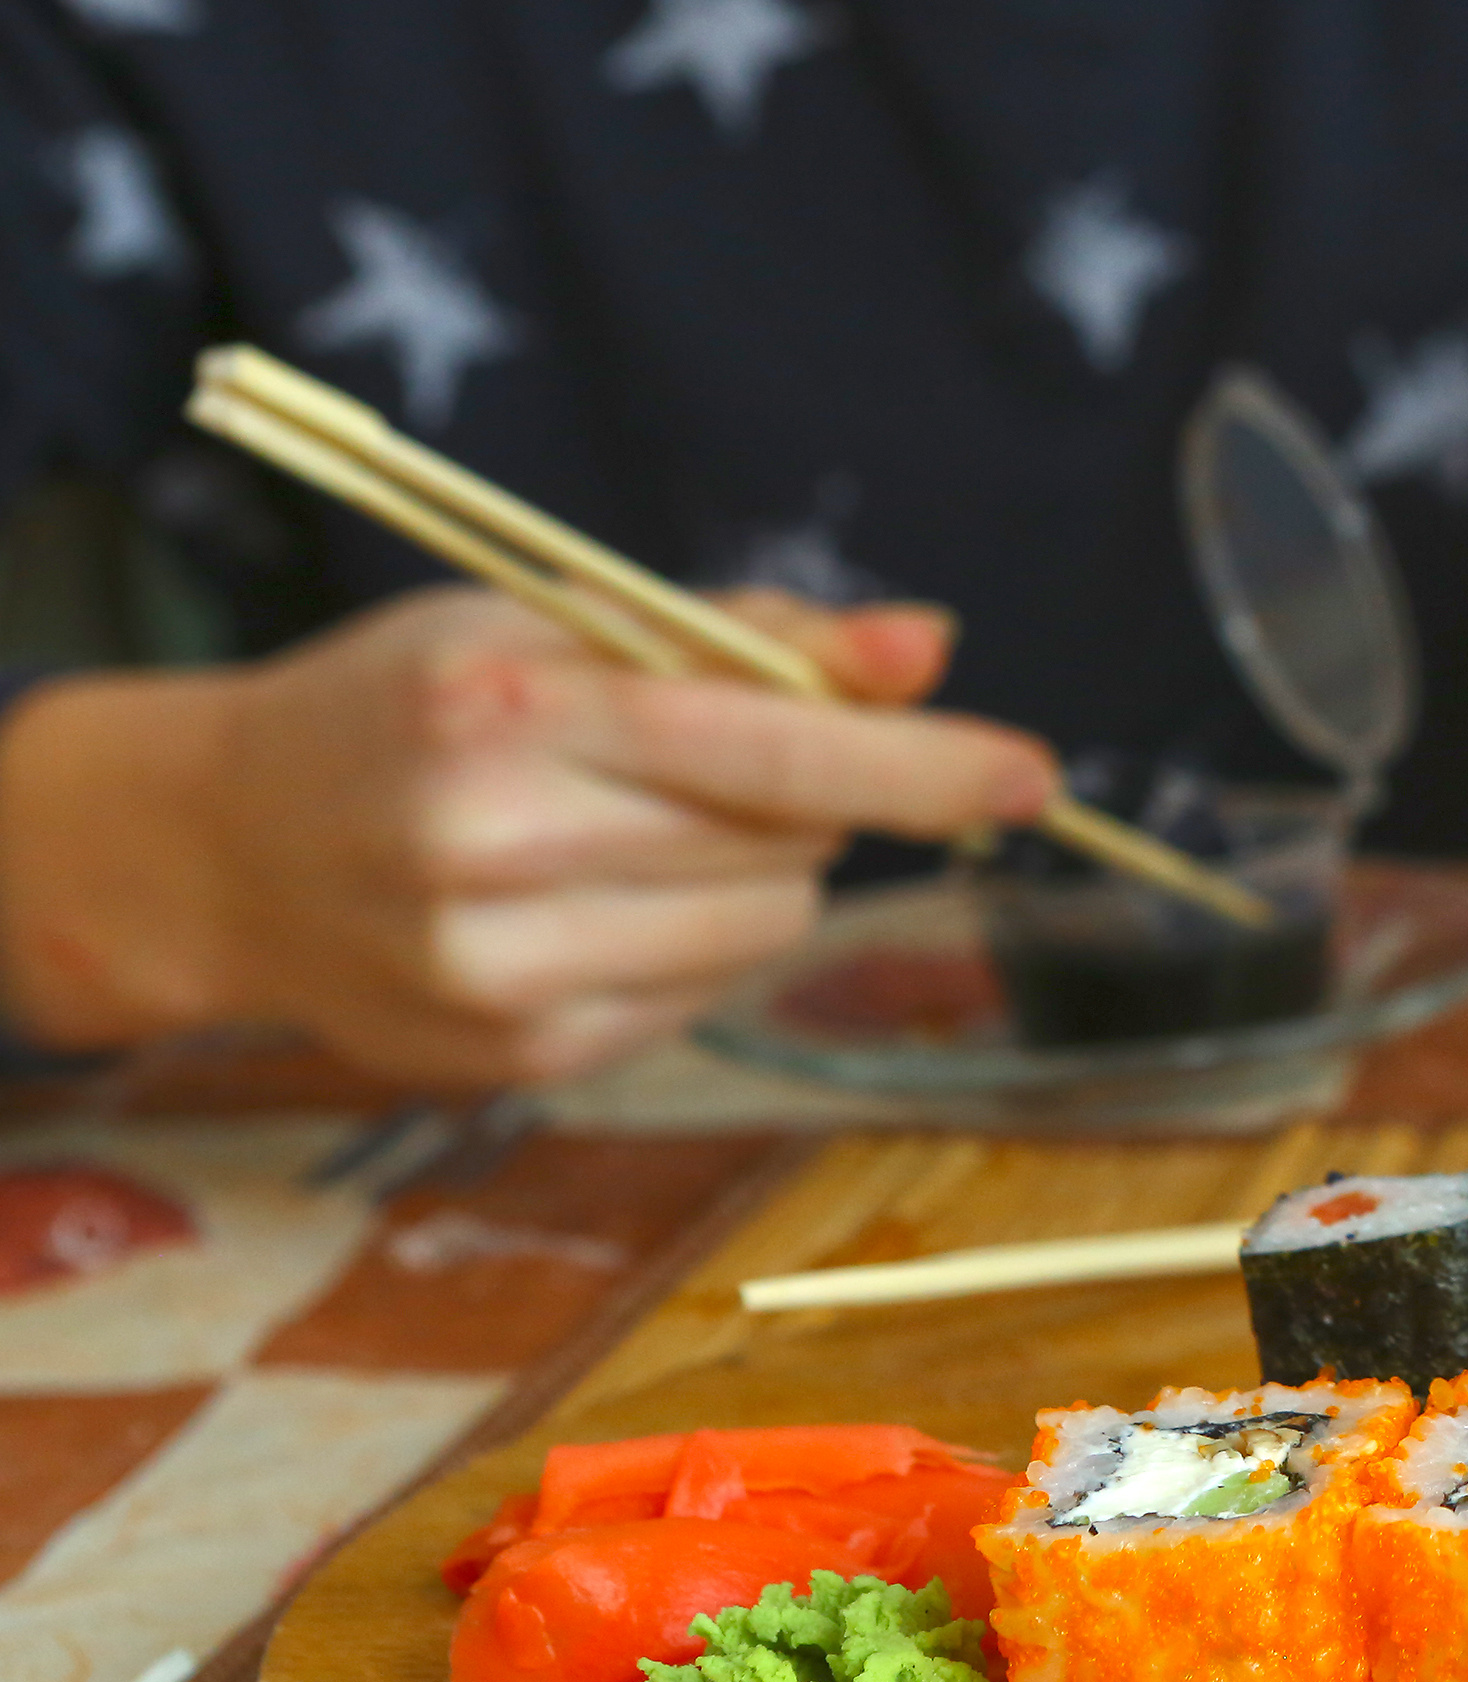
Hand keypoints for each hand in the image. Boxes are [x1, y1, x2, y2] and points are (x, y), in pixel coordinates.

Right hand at [0, 587, 1056, 1088]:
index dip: (917, 761)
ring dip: (755, 875)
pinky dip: (692, 945)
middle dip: (802, 796)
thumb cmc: (414, 705)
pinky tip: (592, 904)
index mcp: (507, 710)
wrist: (222, 849)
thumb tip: (931, 647)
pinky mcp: (514, 1060)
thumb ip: (754, 638)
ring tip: (638, 830)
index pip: (766, 745)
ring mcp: (497, 973)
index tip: (1032, 773)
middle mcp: (493, 848)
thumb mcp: (559, 622)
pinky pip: (700, 999)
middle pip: (786, 842)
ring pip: (761, 930)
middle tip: (708, 763)